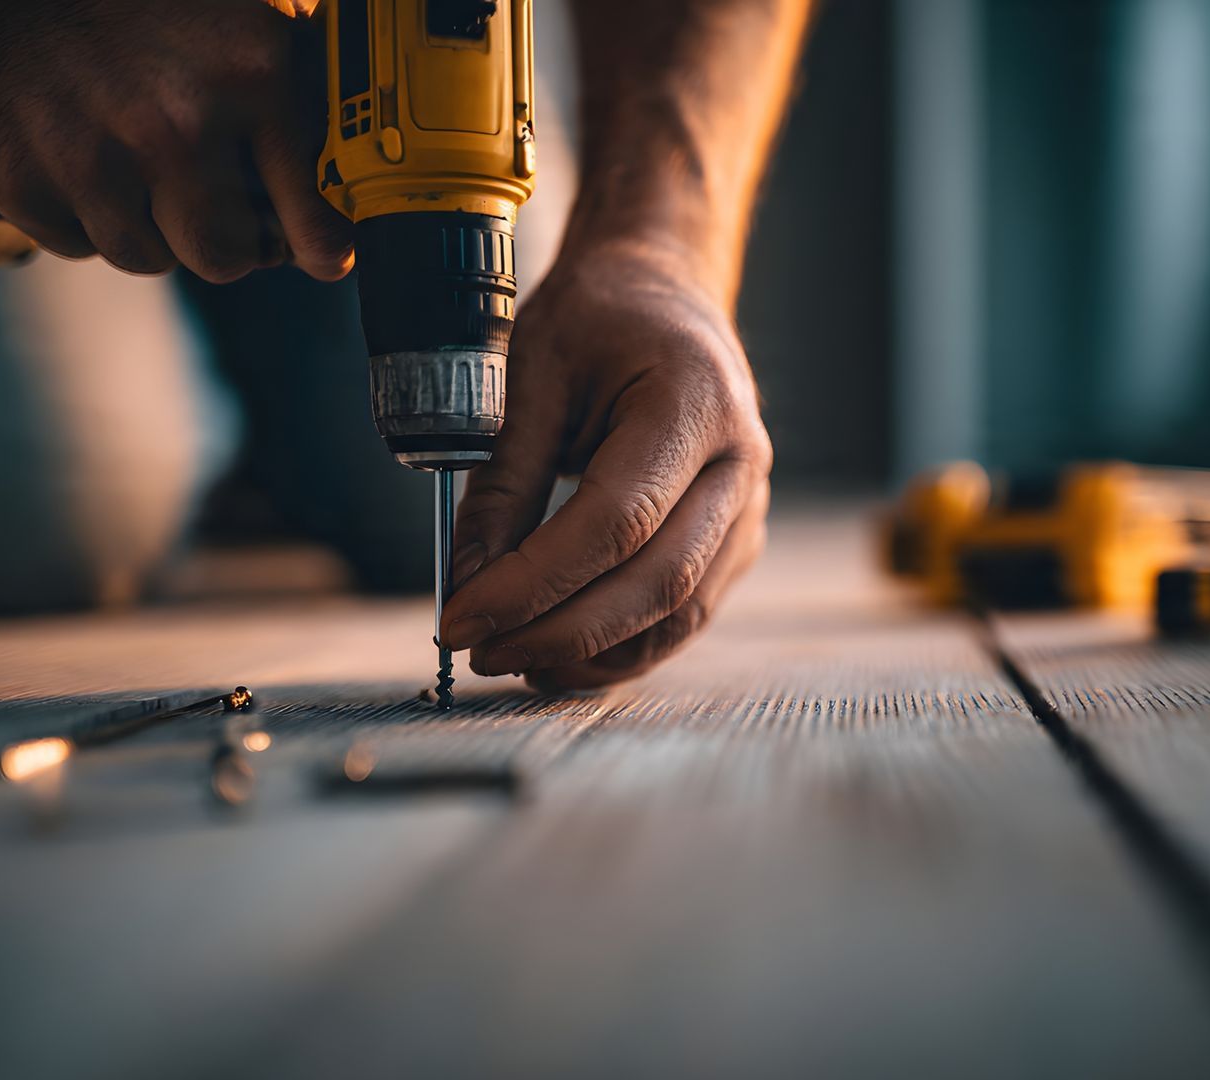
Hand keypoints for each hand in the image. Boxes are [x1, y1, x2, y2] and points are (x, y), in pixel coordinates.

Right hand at [0, 0, 349, 282]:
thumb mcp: (244, 3)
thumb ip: (300, 73)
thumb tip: (341, 174)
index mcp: (249, 74)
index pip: (308, 211)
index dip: (317, 243)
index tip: (324, 257)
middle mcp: (174, 124)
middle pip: (222, 257)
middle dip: (221, 243)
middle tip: (210, 212)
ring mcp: (91, 155)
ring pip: (146, 257)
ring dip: (146, 227)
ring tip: (129, 160)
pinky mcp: (18, 177)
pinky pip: (75, 244)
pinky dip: (80, 214)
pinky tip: (72, 151)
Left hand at [440, 239, 772, 690]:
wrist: (663, 293)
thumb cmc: (598, 318)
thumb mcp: (531, 372)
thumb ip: (504, 478)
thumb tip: (468, 581)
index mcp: (695, 403)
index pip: (616, 521)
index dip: (535, 583)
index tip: (461, 617)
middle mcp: (741, 463)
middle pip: (656, 582)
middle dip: (559, 632)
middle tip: (479, 653)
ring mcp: (748, 507)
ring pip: (678, 615)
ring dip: (592, 653)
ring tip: (511, 661)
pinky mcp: (735, 541)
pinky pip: (684, 614)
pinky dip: (620, 646)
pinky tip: (557, 654)